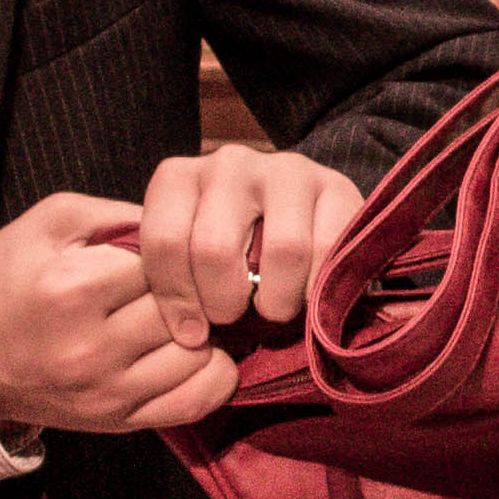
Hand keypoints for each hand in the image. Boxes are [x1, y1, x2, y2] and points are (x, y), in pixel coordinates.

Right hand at [0, 192, 237, 434]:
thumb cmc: (7, 277)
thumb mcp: (52, 222)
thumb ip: (119, 213)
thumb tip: (183, 224)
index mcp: (74, 289)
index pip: (164, 264)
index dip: (170, 252)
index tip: (160, 252)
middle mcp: (92, 347)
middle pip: (187, 311)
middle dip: (190, 292)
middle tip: (180, 284)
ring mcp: (106, 391)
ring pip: (199, 357)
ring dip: (203, 333)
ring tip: (182, 318)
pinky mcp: (117, 420)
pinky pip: (195, 402)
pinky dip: (210, 376)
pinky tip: (193, 354)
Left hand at [135, 145, 366, 346]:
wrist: (298, 220)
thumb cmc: (231, 251)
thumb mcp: (187, 258)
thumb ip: (172, 282)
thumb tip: (184, 334)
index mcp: (180, 178)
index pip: (164, 241)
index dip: (177, 299)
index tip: (192, 334)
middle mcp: (229, 163)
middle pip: (216, 248)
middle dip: (224, 302)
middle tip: (233, 317)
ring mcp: (285, 169)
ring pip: (284, 250)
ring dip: (277, 301)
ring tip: (274, 308)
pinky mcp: (334, 185)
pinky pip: (329, 250)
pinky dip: (318, 290)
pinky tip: (307, 296)